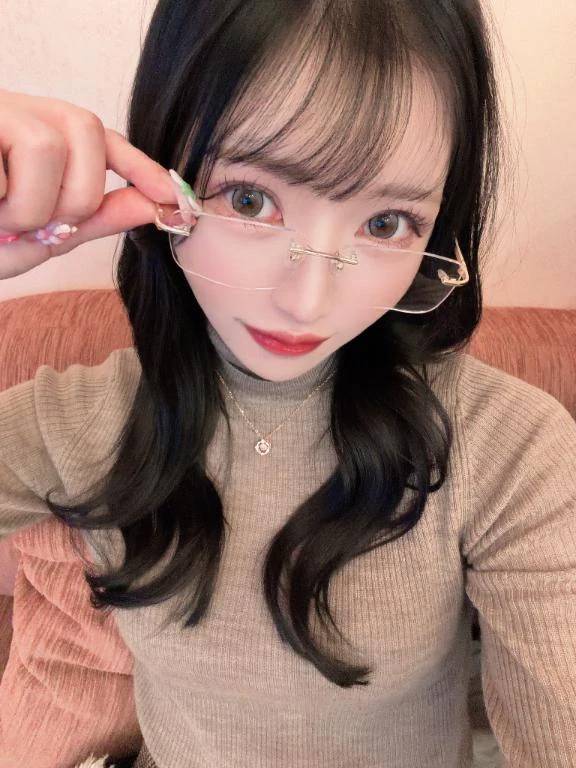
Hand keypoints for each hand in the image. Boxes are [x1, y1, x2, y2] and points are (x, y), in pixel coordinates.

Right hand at [0, 88, 177, 279]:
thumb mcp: (39, 235)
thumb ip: (93, 219)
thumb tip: (153, 206)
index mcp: (39, 136)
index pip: (101, 137)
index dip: (140, 164)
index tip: (173, 196)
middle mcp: (19, 113)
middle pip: (86, 131)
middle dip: (77, 196)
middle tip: (35, 225)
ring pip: (47, 146)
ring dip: (28, 206)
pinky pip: (2, 163)